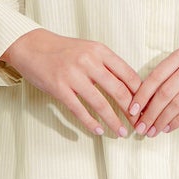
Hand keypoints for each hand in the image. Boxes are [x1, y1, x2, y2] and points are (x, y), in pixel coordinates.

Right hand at [0, 29, 142, 135]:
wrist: (32, 46)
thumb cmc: (63, 50)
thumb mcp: (89, 49)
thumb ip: (107, 64)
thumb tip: (131, 86)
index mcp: (100, 51)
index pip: (128, 74)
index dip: (140, 93)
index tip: (146, 107)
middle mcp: (89, 62)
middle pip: (118, 90)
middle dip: (132, 111)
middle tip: (139, 124)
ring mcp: (73, 75)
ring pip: (100, 103)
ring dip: (113, 121)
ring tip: (121, 132)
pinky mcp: (59, 88)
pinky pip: (79, 109)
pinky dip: (90, 122)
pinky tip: (98, 130)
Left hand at [128, 50, 178, 134]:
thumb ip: (168, 79)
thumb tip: (143, 104)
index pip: (155, 76)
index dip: (141, 95)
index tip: (131, 111)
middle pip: (164, 92)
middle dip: (150, 113)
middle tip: (140, 127)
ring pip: (177, 103)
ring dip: (161, 120)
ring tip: (152, 131)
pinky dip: (177, 121)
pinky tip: (168, 128)